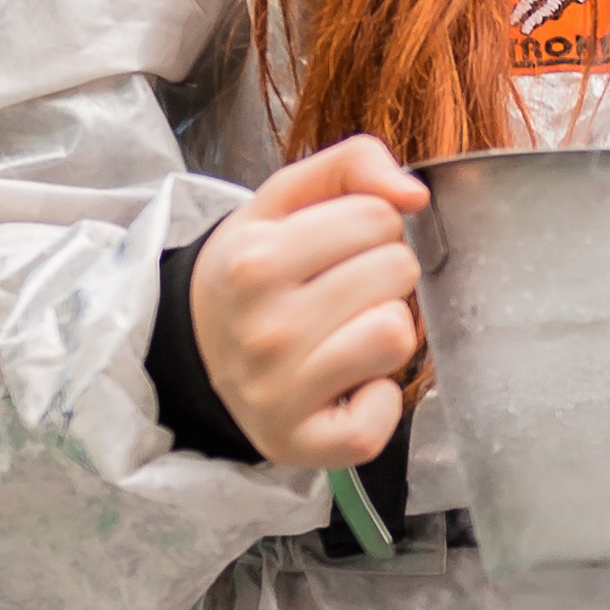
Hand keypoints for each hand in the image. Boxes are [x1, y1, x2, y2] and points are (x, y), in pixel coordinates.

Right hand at [188, 135, 426, 467]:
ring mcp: (280, 392)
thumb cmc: (257, 271)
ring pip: (397, 335)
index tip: (336, 248)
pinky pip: (387, 412)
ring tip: (346, 332)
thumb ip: (349, 165)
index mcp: (254, 259)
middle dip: (382, 274)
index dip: (369, 226)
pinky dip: (379, 397)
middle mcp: (263, 329)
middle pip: (396, 271)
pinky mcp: (304, 444)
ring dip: (386, 328)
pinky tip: (347, 383)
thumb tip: (413, 193)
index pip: (378, 216)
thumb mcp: (283, 201)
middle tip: (341, 292)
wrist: (196, 350)